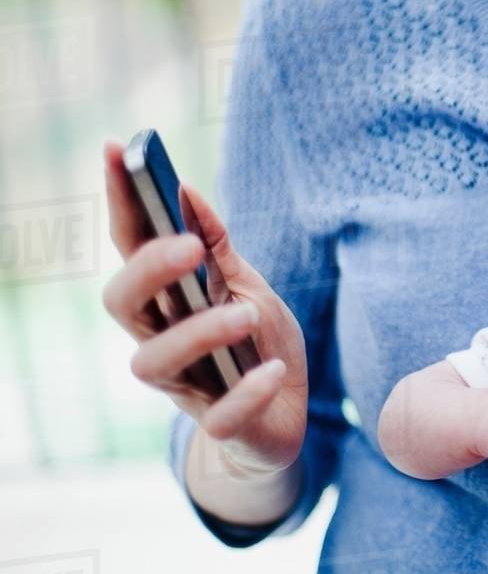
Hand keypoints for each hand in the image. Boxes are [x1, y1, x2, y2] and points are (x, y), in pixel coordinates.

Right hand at [100, 139, 307, 473]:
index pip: (129, 245)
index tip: (117, 148)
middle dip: (147, 271)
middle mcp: (161, 340)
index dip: (119, 200)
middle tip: (189, 250)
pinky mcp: (224, 426)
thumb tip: (189, 192)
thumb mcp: (248, 286)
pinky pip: (222, 416)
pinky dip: (247, 391)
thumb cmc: (256, 345)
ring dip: (199, 332)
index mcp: (166, 301)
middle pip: (120, 303)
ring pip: (154, 364)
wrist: (286, 416)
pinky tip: (272, 370)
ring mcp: (187, 386)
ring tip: (247, 316)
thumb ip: (218, 248)